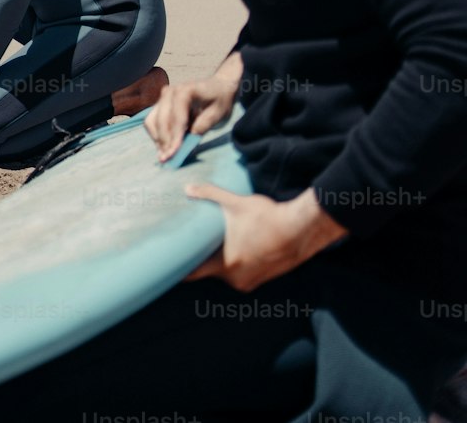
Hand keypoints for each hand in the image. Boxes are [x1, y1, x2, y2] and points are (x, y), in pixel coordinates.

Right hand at [145, 71, 237, 161]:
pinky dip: (156, 135)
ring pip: (152, 121)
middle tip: (168, 160)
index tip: (174, 154)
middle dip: (164, 142)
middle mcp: (169, 92)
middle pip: (161, 120)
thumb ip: (203, 126)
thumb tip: (187, 141)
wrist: (217, 87)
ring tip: (165, 155)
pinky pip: (152, 121)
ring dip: (158, 139)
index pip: (177, 117)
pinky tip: (164, 146)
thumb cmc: (219, 100)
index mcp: (185, 91)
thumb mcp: (218, 114)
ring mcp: (163, 97)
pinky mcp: (160, 104)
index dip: (175, 137)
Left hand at [184, 185, 347, 290]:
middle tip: (195, 244)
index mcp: (225, 265)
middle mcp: (236, 279)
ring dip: (223, 260)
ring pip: (228, 272)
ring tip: (219, 243)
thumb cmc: (267, 217)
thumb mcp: (236, 203)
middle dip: (204, 258)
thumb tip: (188, 188)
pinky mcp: (264, 278)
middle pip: (211, 271)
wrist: (300, 230)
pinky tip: (240, 247)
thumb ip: (210, 195)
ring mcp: (251, 280)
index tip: (169, 263)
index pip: (194, 273)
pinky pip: (243, 272)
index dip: (180, 268)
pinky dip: (239, 262)